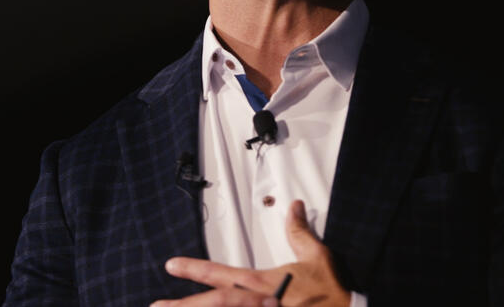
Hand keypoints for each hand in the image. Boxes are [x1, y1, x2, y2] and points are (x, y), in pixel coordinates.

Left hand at [150, 199, 349, 306]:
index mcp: (264, 284)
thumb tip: (293, 206)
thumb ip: (299, 232)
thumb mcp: (316, 256)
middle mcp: (258, 305)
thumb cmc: (331, 289)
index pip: (222, 274)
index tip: (172, 266)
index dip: (196, 269)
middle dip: (184, 306)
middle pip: (215, 305)